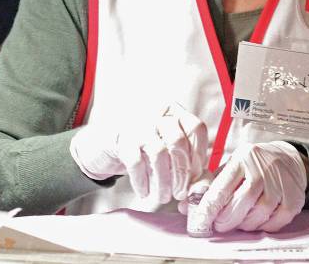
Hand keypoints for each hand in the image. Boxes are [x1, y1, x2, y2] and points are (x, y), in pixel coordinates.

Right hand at [69, 102, 207, 203]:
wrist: (104, 145)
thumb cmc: (143, 150)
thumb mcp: (167, 151)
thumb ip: (188, 164)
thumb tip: (203, 186)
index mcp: (173, 111)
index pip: (196, 128)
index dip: (199, 154)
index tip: (195, 176)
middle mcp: (157, 113)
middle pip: (178, 141)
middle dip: (182, 173)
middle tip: (180, 194)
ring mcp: (137, 124)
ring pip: (159, 153)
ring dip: (163, 181)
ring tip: (162, 197)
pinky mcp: (120, 139)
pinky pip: (136, 162)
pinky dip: (142, 182)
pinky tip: (144, 192)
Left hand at [185, 141, 307, 232]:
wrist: (288, 158)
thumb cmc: (254, 165)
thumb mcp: (232, 166)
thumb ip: (210, 185)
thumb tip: (185, 206)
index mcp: (243, 158)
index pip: (221, 188)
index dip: (208, 209)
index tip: (200, 221)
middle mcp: (263, 169)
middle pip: (240, 204)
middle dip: (226, 220)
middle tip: (220, 224)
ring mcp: (281, 184)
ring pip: (257, 215)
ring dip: (244, 224)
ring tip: (241, 219)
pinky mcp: (294, 199)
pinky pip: (274, 223)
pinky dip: (263, 227)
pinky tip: (258, 219)